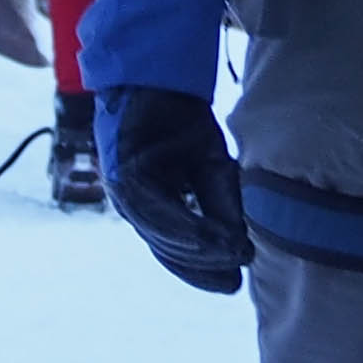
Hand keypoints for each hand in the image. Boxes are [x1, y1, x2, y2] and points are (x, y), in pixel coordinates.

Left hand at [104, 89, 251, 293]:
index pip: (174, 250)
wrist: (157, 75)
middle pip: (167, 248)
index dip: (201, 273)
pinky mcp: (122, 173)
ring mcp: (124, 190)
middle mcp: (132, 203)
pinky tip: (207, 237)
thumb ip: (220, 205)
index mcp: (150, 205)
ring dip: (197, 250)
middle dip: (204, 265)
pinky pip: (153, 210)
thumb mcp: (211, 167)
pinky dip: (181, 227)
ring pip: (160, 235)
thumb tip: (240, 248)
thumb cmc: (180, 121)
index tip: (231, 286)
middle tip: (238, 274)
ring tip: (232, 256)